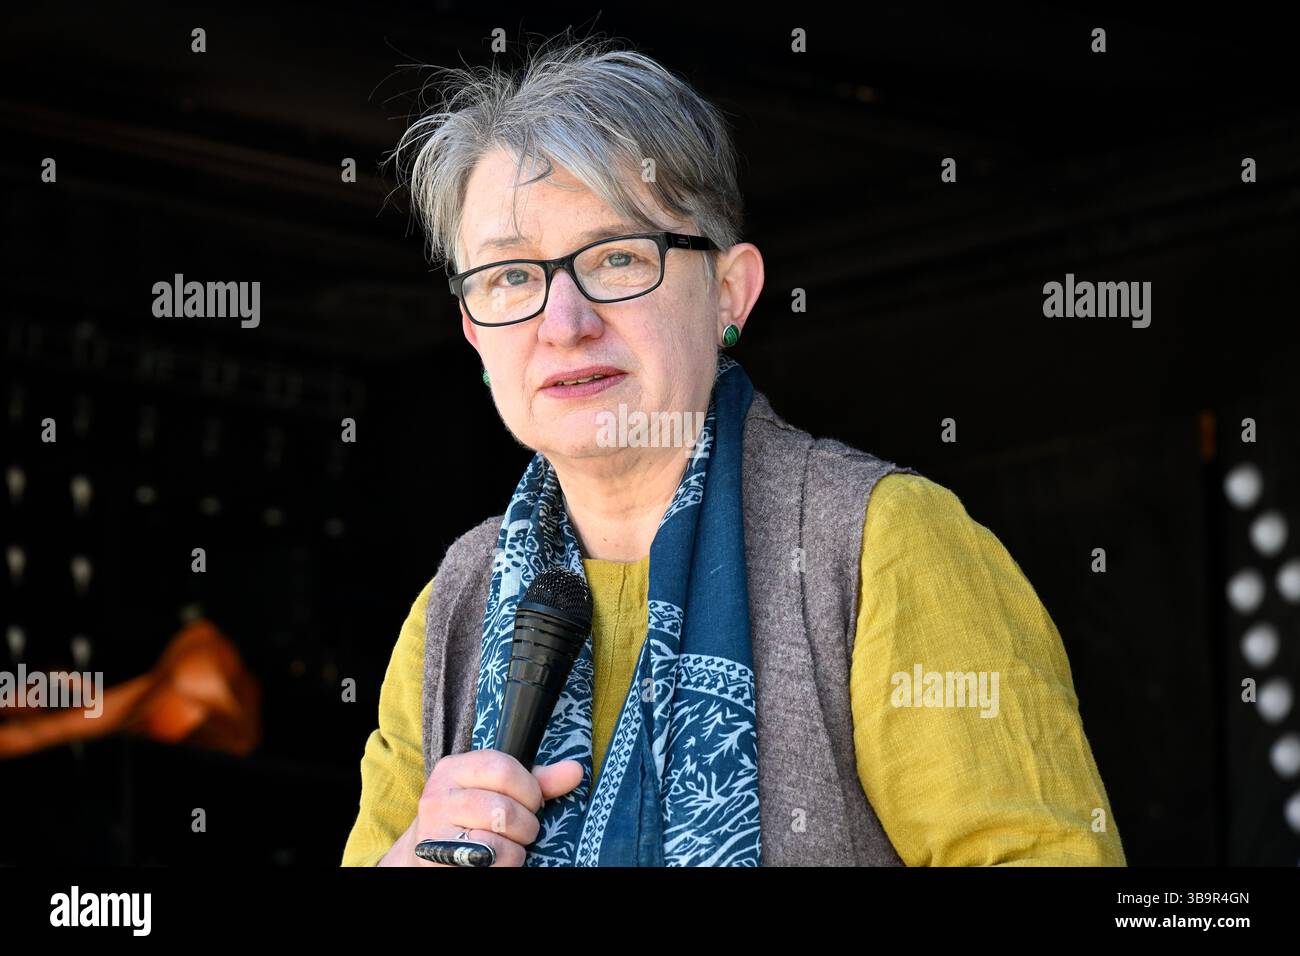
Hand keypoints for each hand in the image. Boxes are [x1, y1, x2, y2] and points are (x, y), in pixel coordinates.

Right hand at [379, 750, 582, 866]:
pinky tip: (500, 859)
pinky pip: (489, 860)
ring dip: (517, 845)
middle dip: (526, 821)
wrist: (431, 852)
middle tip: (526, 827)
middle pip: (502, 807)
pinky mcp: (437, 859)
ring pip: (495, 837)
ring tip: (514, 844)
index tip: (533, 801)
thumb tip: (575, 770)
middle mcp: (438, 796)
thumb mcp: (500, 790)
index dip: (529, 788)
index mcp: (453, 769)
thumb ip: (537, 781)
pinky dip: (507, 862)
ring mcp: (434, 830)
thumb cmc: (474, 816)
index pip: (501, 767)